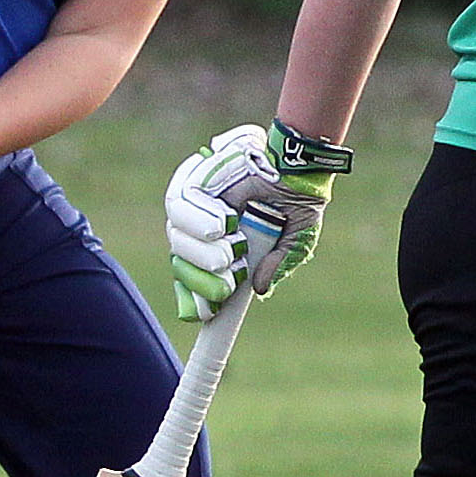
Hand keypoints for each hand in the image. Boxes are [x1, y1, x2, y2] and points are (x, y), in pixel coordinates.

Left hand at [164, 121, 349, 322]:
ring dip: (201, 246)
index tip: (203, 311)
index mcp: (224, 247)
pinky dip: (200, 215)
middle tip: (229, 266)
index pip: (192, 276)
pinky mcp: (196, 178)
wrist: (300, 165)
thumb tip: (259, 290)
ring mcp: (198, 204)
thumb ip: (277, 264)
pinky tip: (226, 218)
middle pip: (179, 259)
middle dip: (199, 273)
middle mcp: (205, 229)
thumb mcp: (295, 243)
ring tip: (231, 238)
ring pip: (175, 233)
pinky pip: (179, 201)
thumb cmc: (298, 202)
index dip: (192, 294)